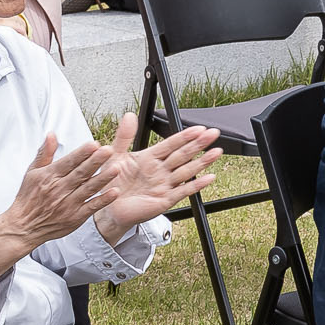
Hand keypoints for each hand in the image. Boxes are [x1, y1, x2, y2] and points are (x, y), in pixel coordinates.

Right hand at [0, 132, 119, 270]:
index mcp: (49, 176)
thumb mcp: (32, 172)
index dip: (82, 153)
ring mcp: (68, 204)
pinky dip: (103, 200)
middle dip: (95, 161)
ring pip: (88, 188)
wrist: (23, 227)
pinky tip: (115, 192)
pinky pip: (91, 207)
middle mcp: (59, 189)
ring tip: (116, 168)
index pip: (68, 162)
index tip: (94, 144)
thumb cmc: (28, 197)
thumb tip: (51, 134)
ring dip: (102, 178)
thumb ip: (44, 152)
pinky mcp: (75, 217)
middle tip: (109, 151)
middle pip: (80, 173)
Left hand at [96, 116, 222, 238]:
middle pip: (183, 154)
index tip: (199, 128)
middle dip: (199, 144)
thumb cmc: (111, 183)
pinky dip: (197, 185)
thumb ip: (124, 136)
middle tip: (214, 134)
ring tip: (216, 152)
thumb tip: (129, 115)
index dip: (185, 136)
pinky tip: (209, 177)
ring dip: (203, 162)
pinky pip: (183, 191)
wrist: (108, 208)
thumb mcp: (114, 156)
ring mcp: (164, 185)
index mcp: (150, 158)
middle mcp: (160, 170)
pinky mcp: (164, 200)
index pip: (171, 144)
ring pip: (187, 171)